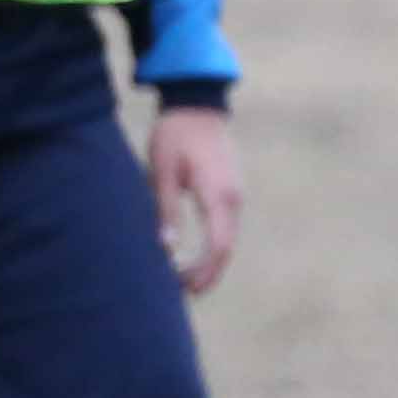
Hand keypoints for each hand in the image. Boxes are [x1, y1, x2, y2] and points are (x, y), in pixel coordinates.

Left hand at [148, 104, 242, 294]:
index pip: (218, 245)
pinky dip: (214, 246)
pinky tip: (196, 255)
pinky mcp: (230, 192)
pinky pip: (226, 227)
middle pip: (226, 248)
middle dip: (208, 273)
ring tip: (184, 278)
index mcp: (218, 195)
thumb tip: (166, 249)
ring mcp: (235, 195)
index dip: (204, 271)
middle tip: (183, 292)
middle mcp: (233, 199)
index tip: (185, 288)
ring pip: (228, 239)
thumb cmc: (175, 136)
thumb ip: (165, 210)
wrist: (197, 105)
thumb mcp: (162, 172)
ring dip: (210, 261)